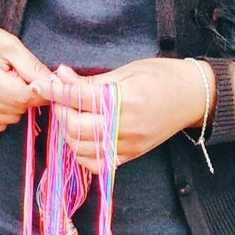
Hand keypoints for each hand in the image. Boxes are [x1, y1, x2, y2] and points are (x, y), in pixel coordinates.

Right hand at [0, 10, 53, 131]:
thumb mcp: (9, 45)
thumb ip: (33, 67)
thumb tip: (56, 87)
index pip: (21, 97)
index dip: (38, 92)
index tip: (41, 81)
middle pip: (16, 111)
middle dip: (23, 96)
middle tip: (13, 76)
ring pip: (7, 121)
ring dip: (12, 105)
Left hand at [48, 57, 212, 168]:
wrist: (195, 96)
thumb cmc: (163, 77)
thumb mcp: (127, 70)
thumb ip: (91, 80)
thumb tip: (59, 75)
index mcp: (126, 99)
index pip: (79, 98)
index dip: (55, 91)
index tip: (40, 84)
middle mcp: (126, 126)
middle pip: (75, 126)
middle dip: (60, 111)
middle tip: (59, 98)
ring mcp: (128, 145)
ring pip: (81, 148)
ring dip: (67, 132)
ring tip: (71, 115)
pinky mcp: (130, 156)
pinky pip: (96, 164)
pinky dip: (81, 153)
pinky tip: (82, 136)